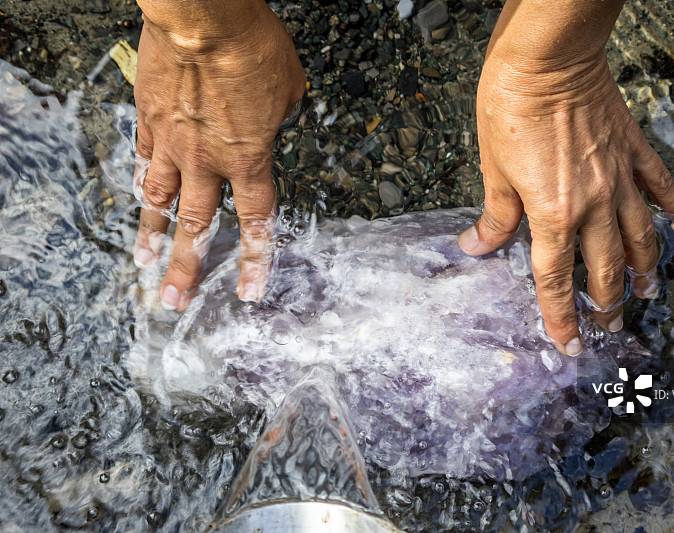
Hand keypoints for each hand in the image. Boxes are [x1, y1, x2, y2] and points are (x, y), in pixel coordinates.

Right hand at [132, 0, 304, 310]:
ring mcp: (173, 142)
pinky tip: (138, 198)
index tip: (248, 291)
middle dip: (186, 269)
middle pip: (197, 227)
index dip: (253, 261)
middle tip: (173, 300)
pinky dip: (142, 183)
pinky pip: (144, 160)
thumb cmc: (254, 49)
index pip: (254, 224)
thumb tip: (272, 123)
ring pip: (159, 201)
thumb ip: (279, 120)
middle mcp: (207, 161)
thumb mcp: (290, 91)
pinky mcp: (149, 119)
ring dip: (152, 235)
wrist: (205, 18)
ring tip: (143, 262)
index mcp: (249, 160)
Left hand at [459, 0, 673, 355]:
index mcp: (553, 215)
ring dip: (644, 269)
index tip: (568, 346)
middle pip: (604, 269)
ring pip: (640, 237)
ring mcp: (619, 179)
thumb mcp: (493, 169)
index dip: (561, 318)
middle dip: (607, 304)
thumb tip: (477, 247)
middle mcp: (593, 206)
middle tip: (609, 327)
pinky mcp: (633, 151)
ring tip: (647, 291)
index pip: (556, 282)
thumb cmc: (511, 110)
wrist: (547, 60)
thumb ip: (495, 215)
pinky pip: (660, 186)